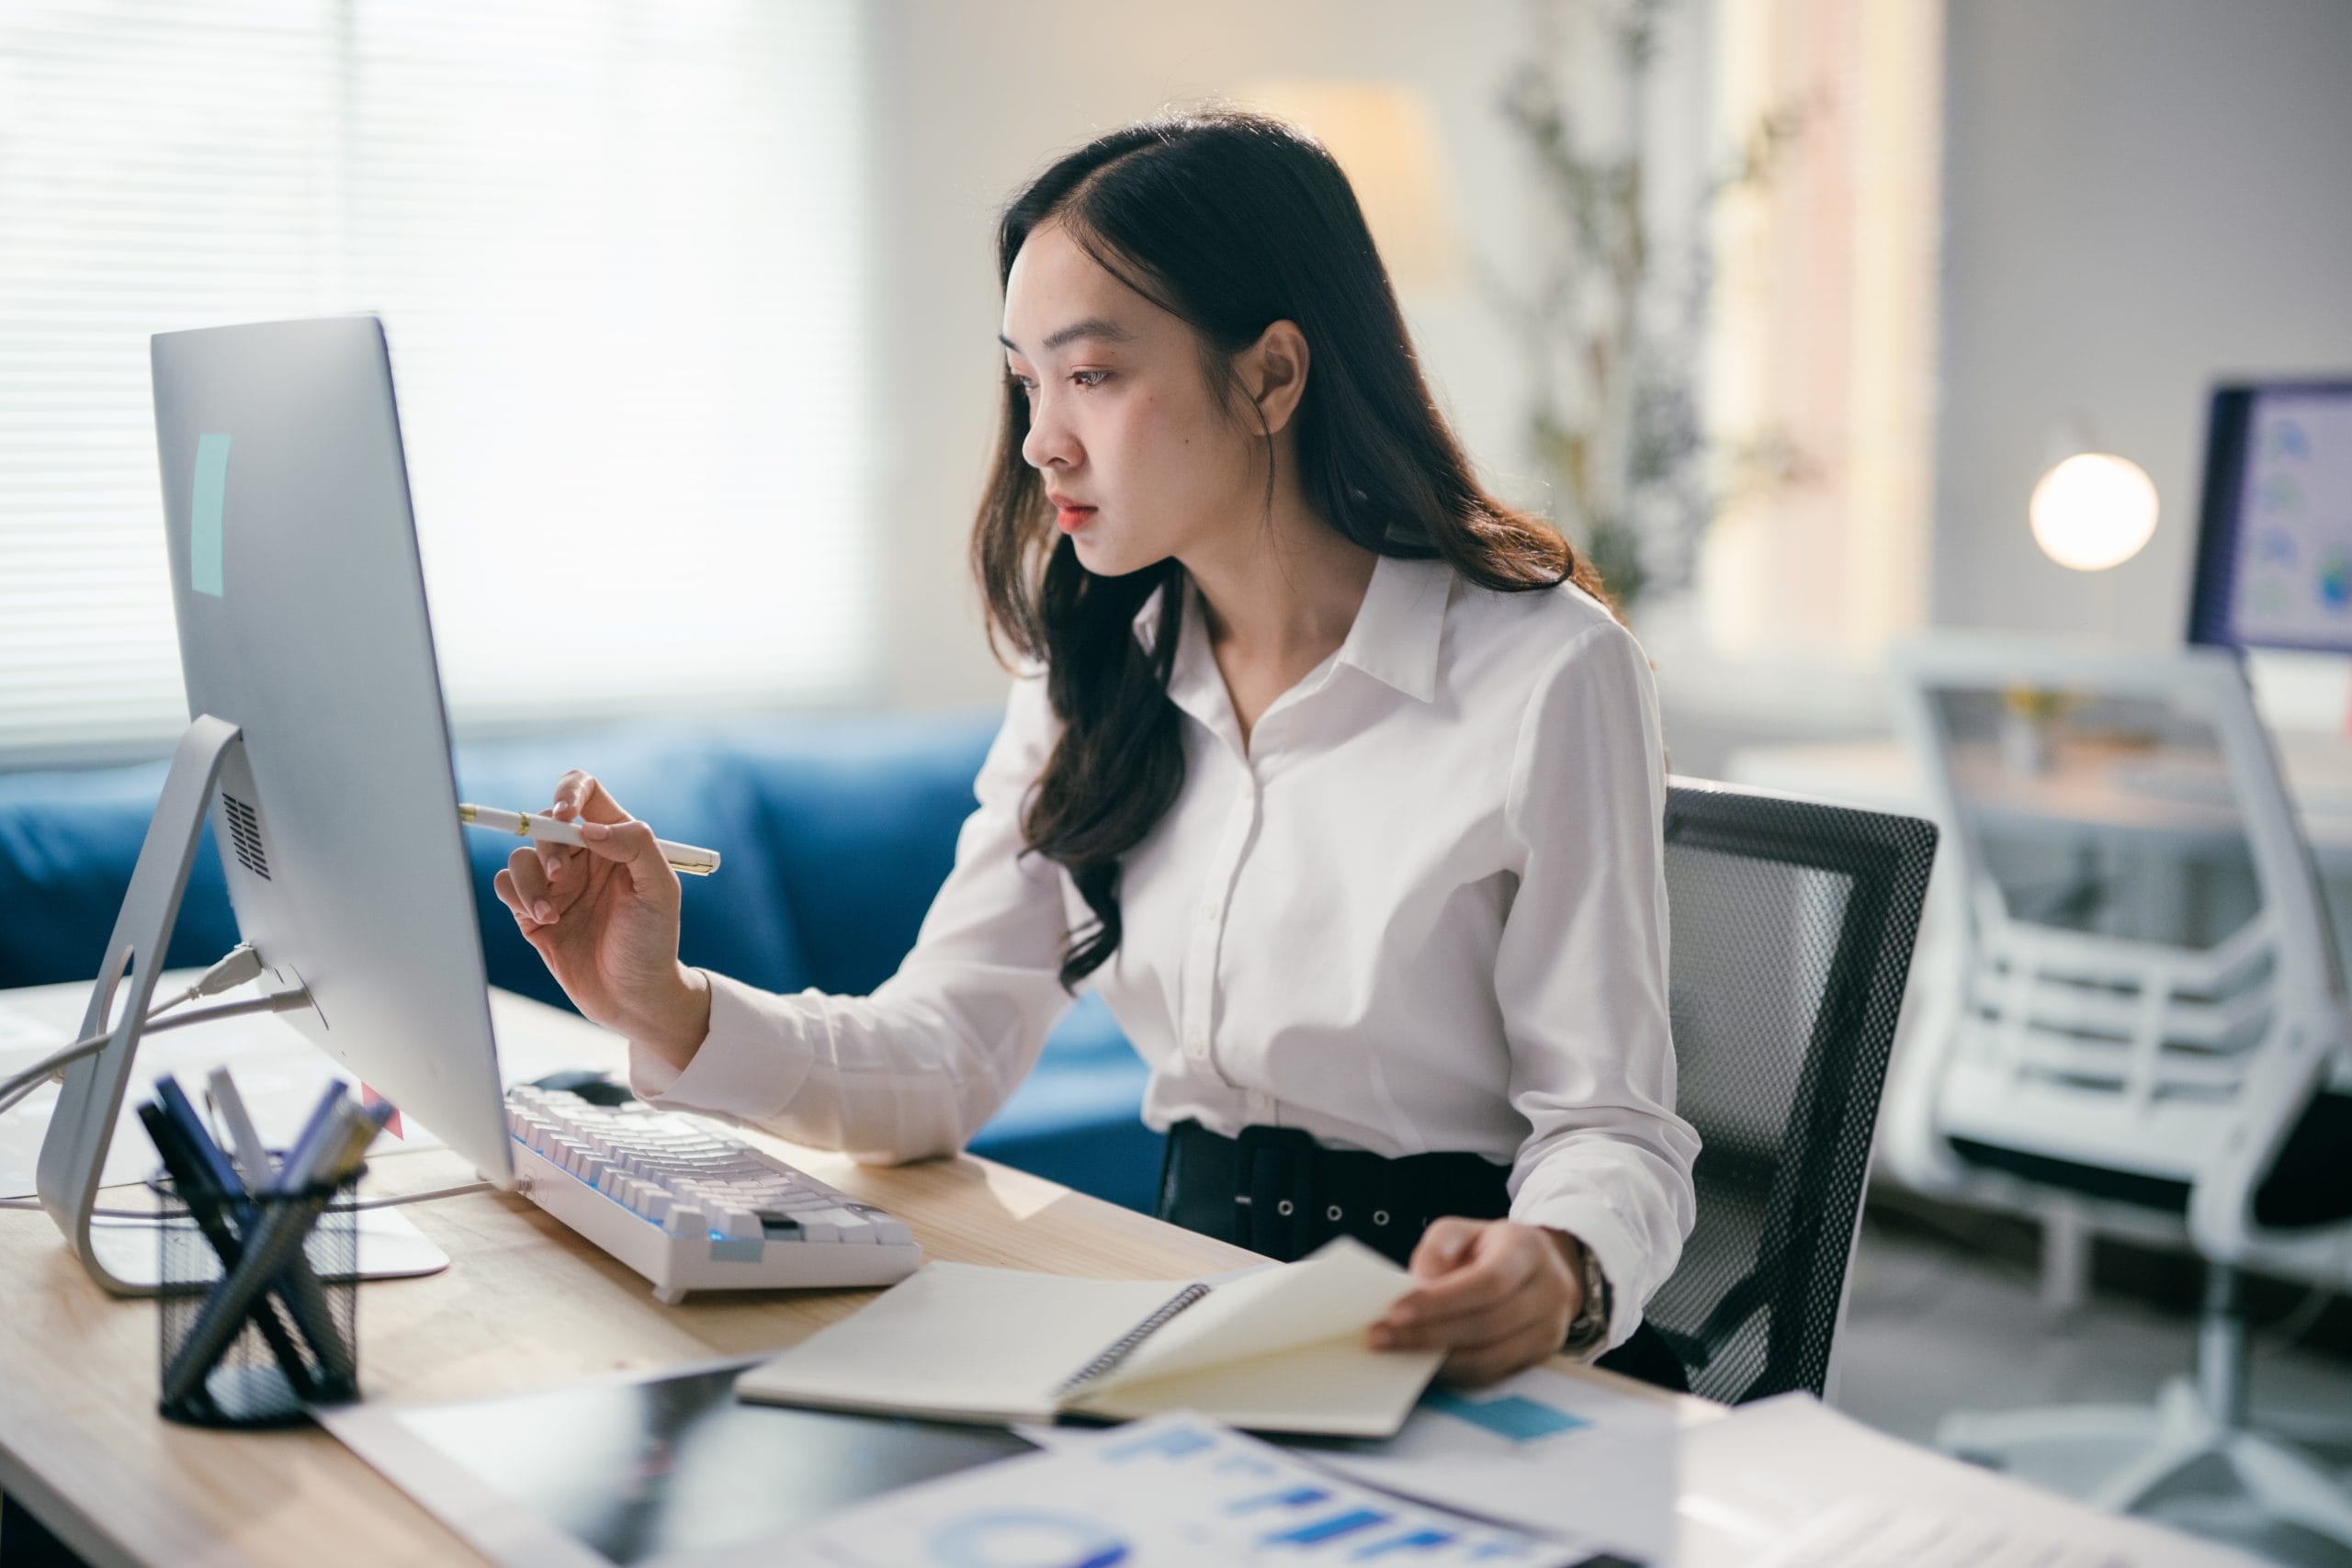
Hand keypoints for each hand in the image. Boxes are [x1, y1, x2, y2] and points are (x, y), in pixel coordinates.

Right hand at [489, 770, 710, 1060]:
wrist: (632, 997)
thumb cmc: (653, 942)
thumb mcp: (660, 890)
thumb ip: (634, 846)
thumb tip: (587, 827)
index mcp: (616, 840)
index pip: (585, 792)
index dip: (569, 792)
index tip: (565, 814)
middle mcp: (583, 856)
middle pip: (544, 822)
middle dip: (547, 844)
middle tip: (560, 874)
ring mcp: (556, 883)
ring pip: (520, 855)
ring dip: (529, 880)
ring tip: (551, 912)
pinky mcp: (532, 910)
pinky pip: (506, 884)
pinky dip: (516, 896)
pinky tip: (543, 919)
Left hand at [1368, 1218, 1586, 1386]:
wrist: (1545, 1267)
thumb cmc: (1494, 1249)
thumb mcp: (1463, 1230)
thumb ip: (1437, 1249)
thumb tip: (1420, 1284)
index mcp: (1528, 1250)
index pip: (1487, 1282)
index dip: (1442, 1302)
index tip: (1396, 1311)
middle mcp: (1548, 1291)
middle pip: (1487, 1324)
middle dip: (1428, 1334)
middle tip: (1381, 1336)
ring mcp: (1550, 1328)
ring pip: (1490, 1356)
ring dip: (1437, 1359)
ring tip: (1395, 1351)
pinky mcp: (1540, 1355)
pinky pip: (1492, 1372)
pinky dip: (1453, 1371)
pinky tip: (1422, 1363)